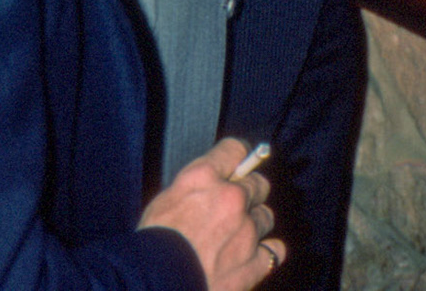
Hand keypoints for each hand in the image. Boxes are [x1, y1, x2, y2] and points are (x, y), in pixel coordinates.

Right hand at [140, 137, 283, 290]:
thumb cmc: (150, 246)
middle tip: (234, 208)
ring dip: (254, 225)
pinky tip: (252, 256)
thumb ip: (196, 188)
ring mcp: (247, 230)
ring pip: (266, 217)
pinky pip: (275, 250)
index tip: (239, 165)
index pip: (235, 150)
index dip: (237, 158)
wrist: (152, 284)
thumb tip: (212, 185)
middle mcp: (231, 198)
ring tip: (236, 238)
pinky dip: (265, 253)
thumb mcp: (165, 202)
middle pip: (259, 183)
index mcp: (204, 177)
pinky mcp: (255, 261)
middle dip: (249, 193)